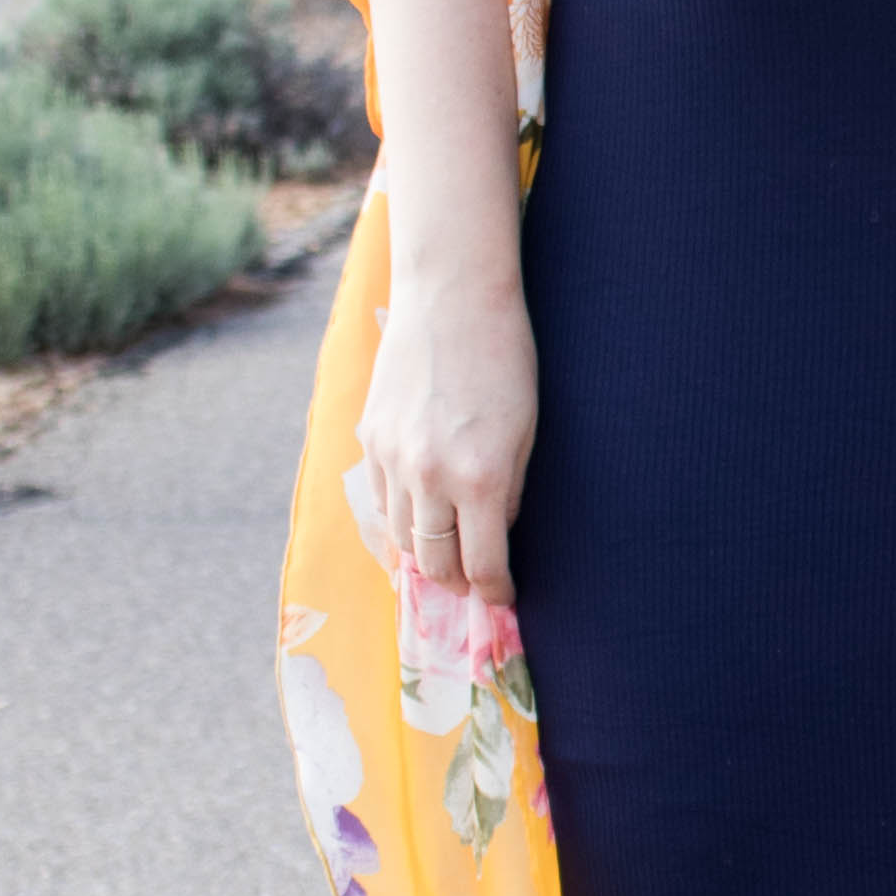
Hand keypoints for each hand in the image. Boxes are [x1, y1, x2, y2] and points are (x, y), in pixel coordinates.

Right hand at [356, 263, 535, 607]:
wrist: (452, 298)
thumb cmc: (505, 358)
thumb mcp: (525, 430)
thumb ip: (509, 489)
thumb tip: (496, 532)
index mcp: (480, 478)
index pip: (483, 564)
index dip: (495, 590)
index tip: (502, 597)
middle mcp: (430, 477)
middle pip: (435, 562)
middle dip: (457, 581)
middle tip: (472, 581)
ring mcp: (393, 459)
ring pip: (401, 538)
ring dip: (424, 554)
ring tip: (444, 555)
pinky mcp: (370, 438)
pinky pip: (379, 501)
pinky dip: (398, 518)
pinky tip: (416, 516)